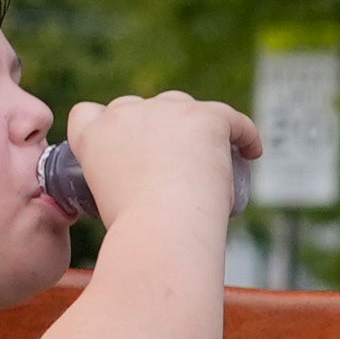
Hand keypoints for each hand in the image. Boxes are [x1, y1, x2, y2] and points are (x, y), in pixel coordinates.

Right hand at [62, 91, 259, 227]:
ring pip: (183, 106)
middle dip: (153, 125)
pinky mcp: (206, 116)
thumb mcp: (108, 206)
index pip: (88, 113)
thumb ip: (115, 190)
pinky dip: (244, 135)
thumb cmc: (137, 232)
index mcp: (92, 137)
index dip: (106, 124)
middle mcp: (125, 115)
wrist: (163, 228)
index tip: (126, 143)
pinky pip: (232, 120)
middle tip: (173, 159)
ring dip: (194, 124)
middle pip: (140, 106)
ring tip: (211, 155)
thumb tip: (138, 200)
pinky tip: (251, 152)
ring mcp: (166, 111)